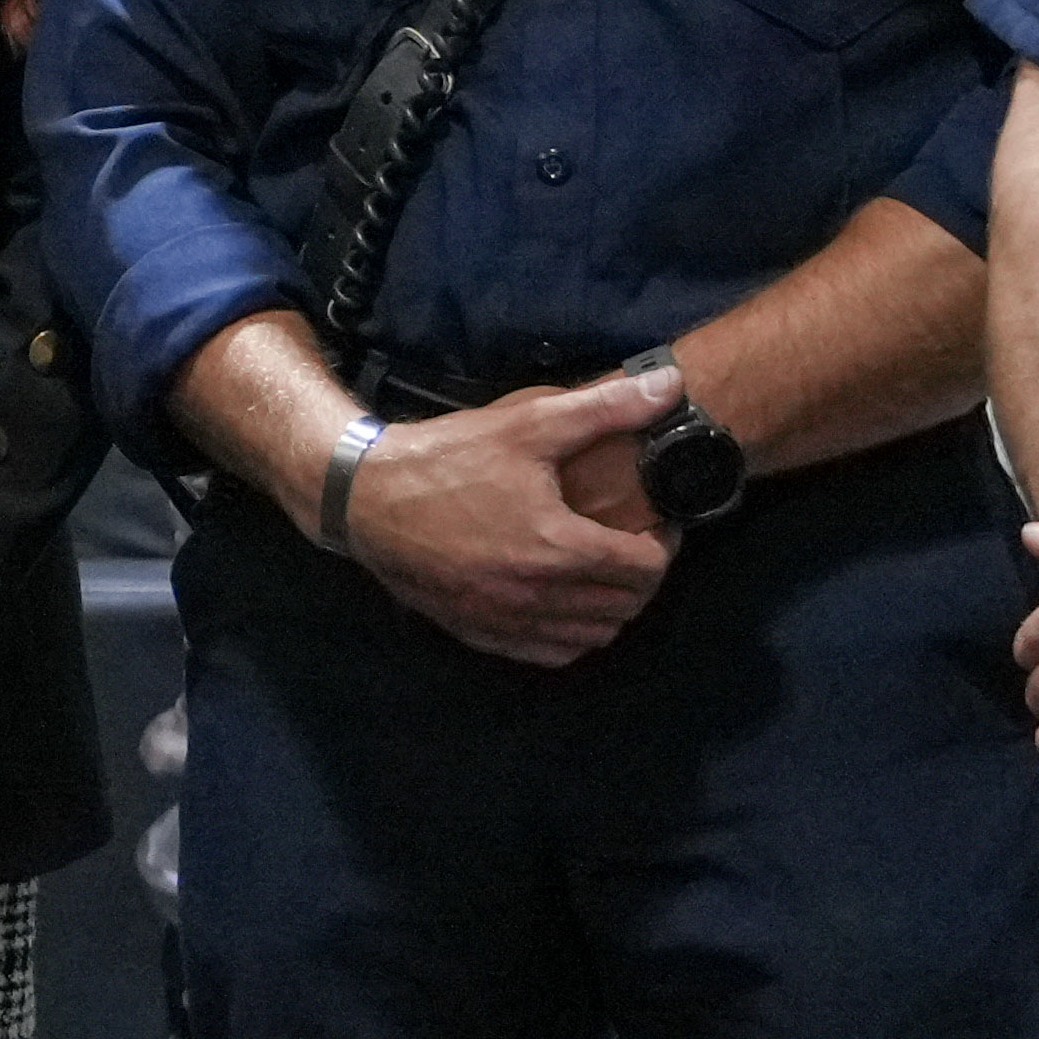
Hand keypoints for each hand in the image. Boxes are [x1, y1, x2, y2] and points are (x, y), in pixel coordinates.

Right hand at [342, 374, 678, 667]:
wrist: (367, 496)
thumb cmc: (449, 456)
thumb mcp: (527, 423)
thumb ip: (605, 408)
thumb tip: (671, 385)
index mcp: (558, 546)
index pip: (645, 569)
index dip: (663, 545)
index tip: (658, 523)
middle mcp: (537, 596)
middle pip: (625, 608)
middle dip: (642, 577)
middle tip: (635, 543)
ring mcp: (507, 621)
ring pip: (592, 638)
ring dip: (611, 609)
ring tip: (603, 571)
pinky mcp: (480, 633)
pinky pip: (550, 654)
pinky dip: (572, 635)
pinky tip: (565, 602)